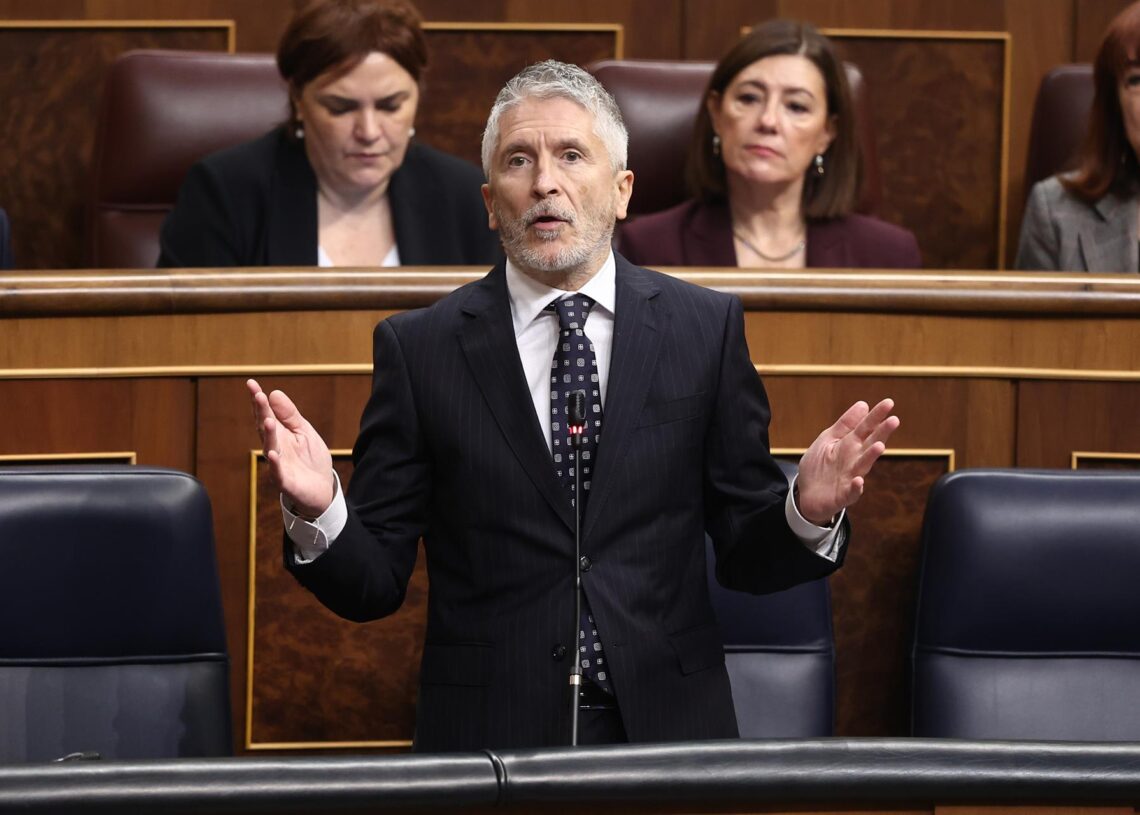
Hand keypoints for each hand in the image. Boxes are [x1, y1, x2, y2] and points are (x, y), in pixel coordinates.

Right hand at [247, 379, 334, 516]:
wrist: (322, 488)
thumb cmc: (310, 458)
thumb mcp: (304, 432)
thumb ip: (290, 415)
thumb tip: (274, 393)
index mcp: (279, 434)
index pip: (266, 414)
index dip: (259, 400)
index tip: (251, 384)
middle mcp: (275, 447)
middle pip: (265, 428)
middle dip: (261, 412)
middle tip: (257, 395)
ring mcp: (279, 465)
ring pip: (270, 448)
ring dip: (268, 434)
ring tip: (267, 420)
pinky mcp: (286, 482)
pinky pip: (278, 473)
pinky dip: (275, 464)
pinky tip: (273, 454)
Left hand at [795, 398, 899, 525]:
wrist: (807, 496)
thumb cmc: (819, 466)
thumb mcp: (828, 440)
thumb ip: (845, 424)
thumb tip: (863, 404)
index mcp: (849, 445)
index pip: (865, 428)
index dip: (876, 416)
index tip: (889, 403)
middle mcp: (854, 460)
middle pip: (869, 444)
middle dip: (881, 433)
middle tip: (894, 420)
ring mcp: (850, 478)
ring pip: (863, 466)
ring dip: (871, 457)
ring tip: (880, 446)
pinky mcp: (843, 496)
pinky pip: (851, 492)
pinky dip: (856, 488)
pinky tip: (858, 481)